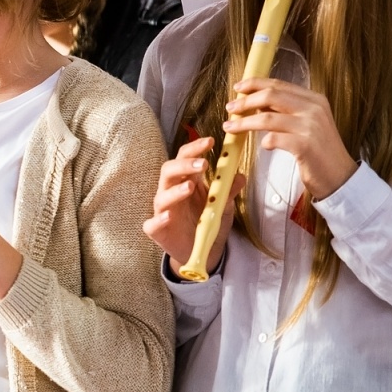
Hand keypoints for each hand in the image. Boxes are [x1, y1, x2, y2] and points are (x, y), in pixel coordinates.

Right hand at [144, 135, 245, 277]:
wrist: (200, 251)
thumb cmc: (207, 223)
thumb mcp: (222, 205)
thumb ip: (228, 190)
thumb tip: (239, 174)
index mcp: (185, 181)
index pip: (184, 158)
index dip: (194, 148)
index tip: (210, 141)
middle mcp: (171, 193)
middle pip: (169, 172)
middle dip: (184, 165)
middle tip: (202, 163)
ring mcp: (162, 211)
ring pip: (161, 196)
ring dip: (175, 191)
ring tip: (190, 187)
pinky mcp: (157, 231)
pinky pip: (152, 224)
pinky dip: (159, 219)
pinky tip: (169, 216)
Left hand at [225, 77, 357, 200]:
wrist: (340, 175)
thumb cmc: (319, 149)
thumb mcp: (307, 122)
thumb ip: (286, 109)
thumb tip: (256, 101)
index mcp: (314, 99)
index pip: (279, 84)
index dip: (254, 84)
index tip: (237, 88)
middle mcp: (314, 109)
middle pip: (270, 96)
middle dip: (245, 101)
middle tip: (229, 108)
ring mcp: (311, 127)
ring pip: (266, 118)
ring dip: (244, 123)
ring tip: (230, 127)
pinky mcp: (305, 146)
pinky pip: (273, 139)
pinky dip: (264, 142)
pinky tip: (264, 146)